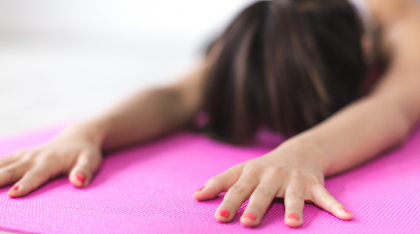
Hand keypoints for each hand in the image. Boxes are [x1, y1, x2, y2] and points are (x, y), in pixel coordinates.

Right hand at [0, 127, 101, 197]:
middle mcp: (33, 158)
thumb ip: (85, 171)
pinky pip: (1, 161)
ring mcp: (24, 155)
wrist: (78, 137)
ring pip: (1, 164)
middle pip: (11, 170)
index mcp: (50, 162)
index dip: (25, 185)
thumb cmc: (86, 153)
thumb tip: (79, 181)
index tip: (13, 194)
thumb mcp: (91, 161)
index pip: (36, 175)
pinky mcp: (19, 155)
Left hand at [193, 140, 352, 226]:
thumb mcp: (241, 171)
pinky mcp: (314, 184)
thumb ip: (219, 183)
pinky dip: (336, 206)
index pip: (237, 188)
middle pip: (263, 193)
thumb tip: (195, 195)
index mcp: (253, 173)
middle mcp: (272, 175)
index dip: (228, 202)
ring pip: (294, 195)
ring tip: (293, 224)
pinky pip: (325, 196)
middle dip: (255, 207)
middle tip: (247, 222)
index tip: (219, 217)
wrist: (298, 151)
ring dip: (294, 208)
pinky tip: (347, 217)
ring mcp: (294, 179)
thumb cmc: (263, 167)